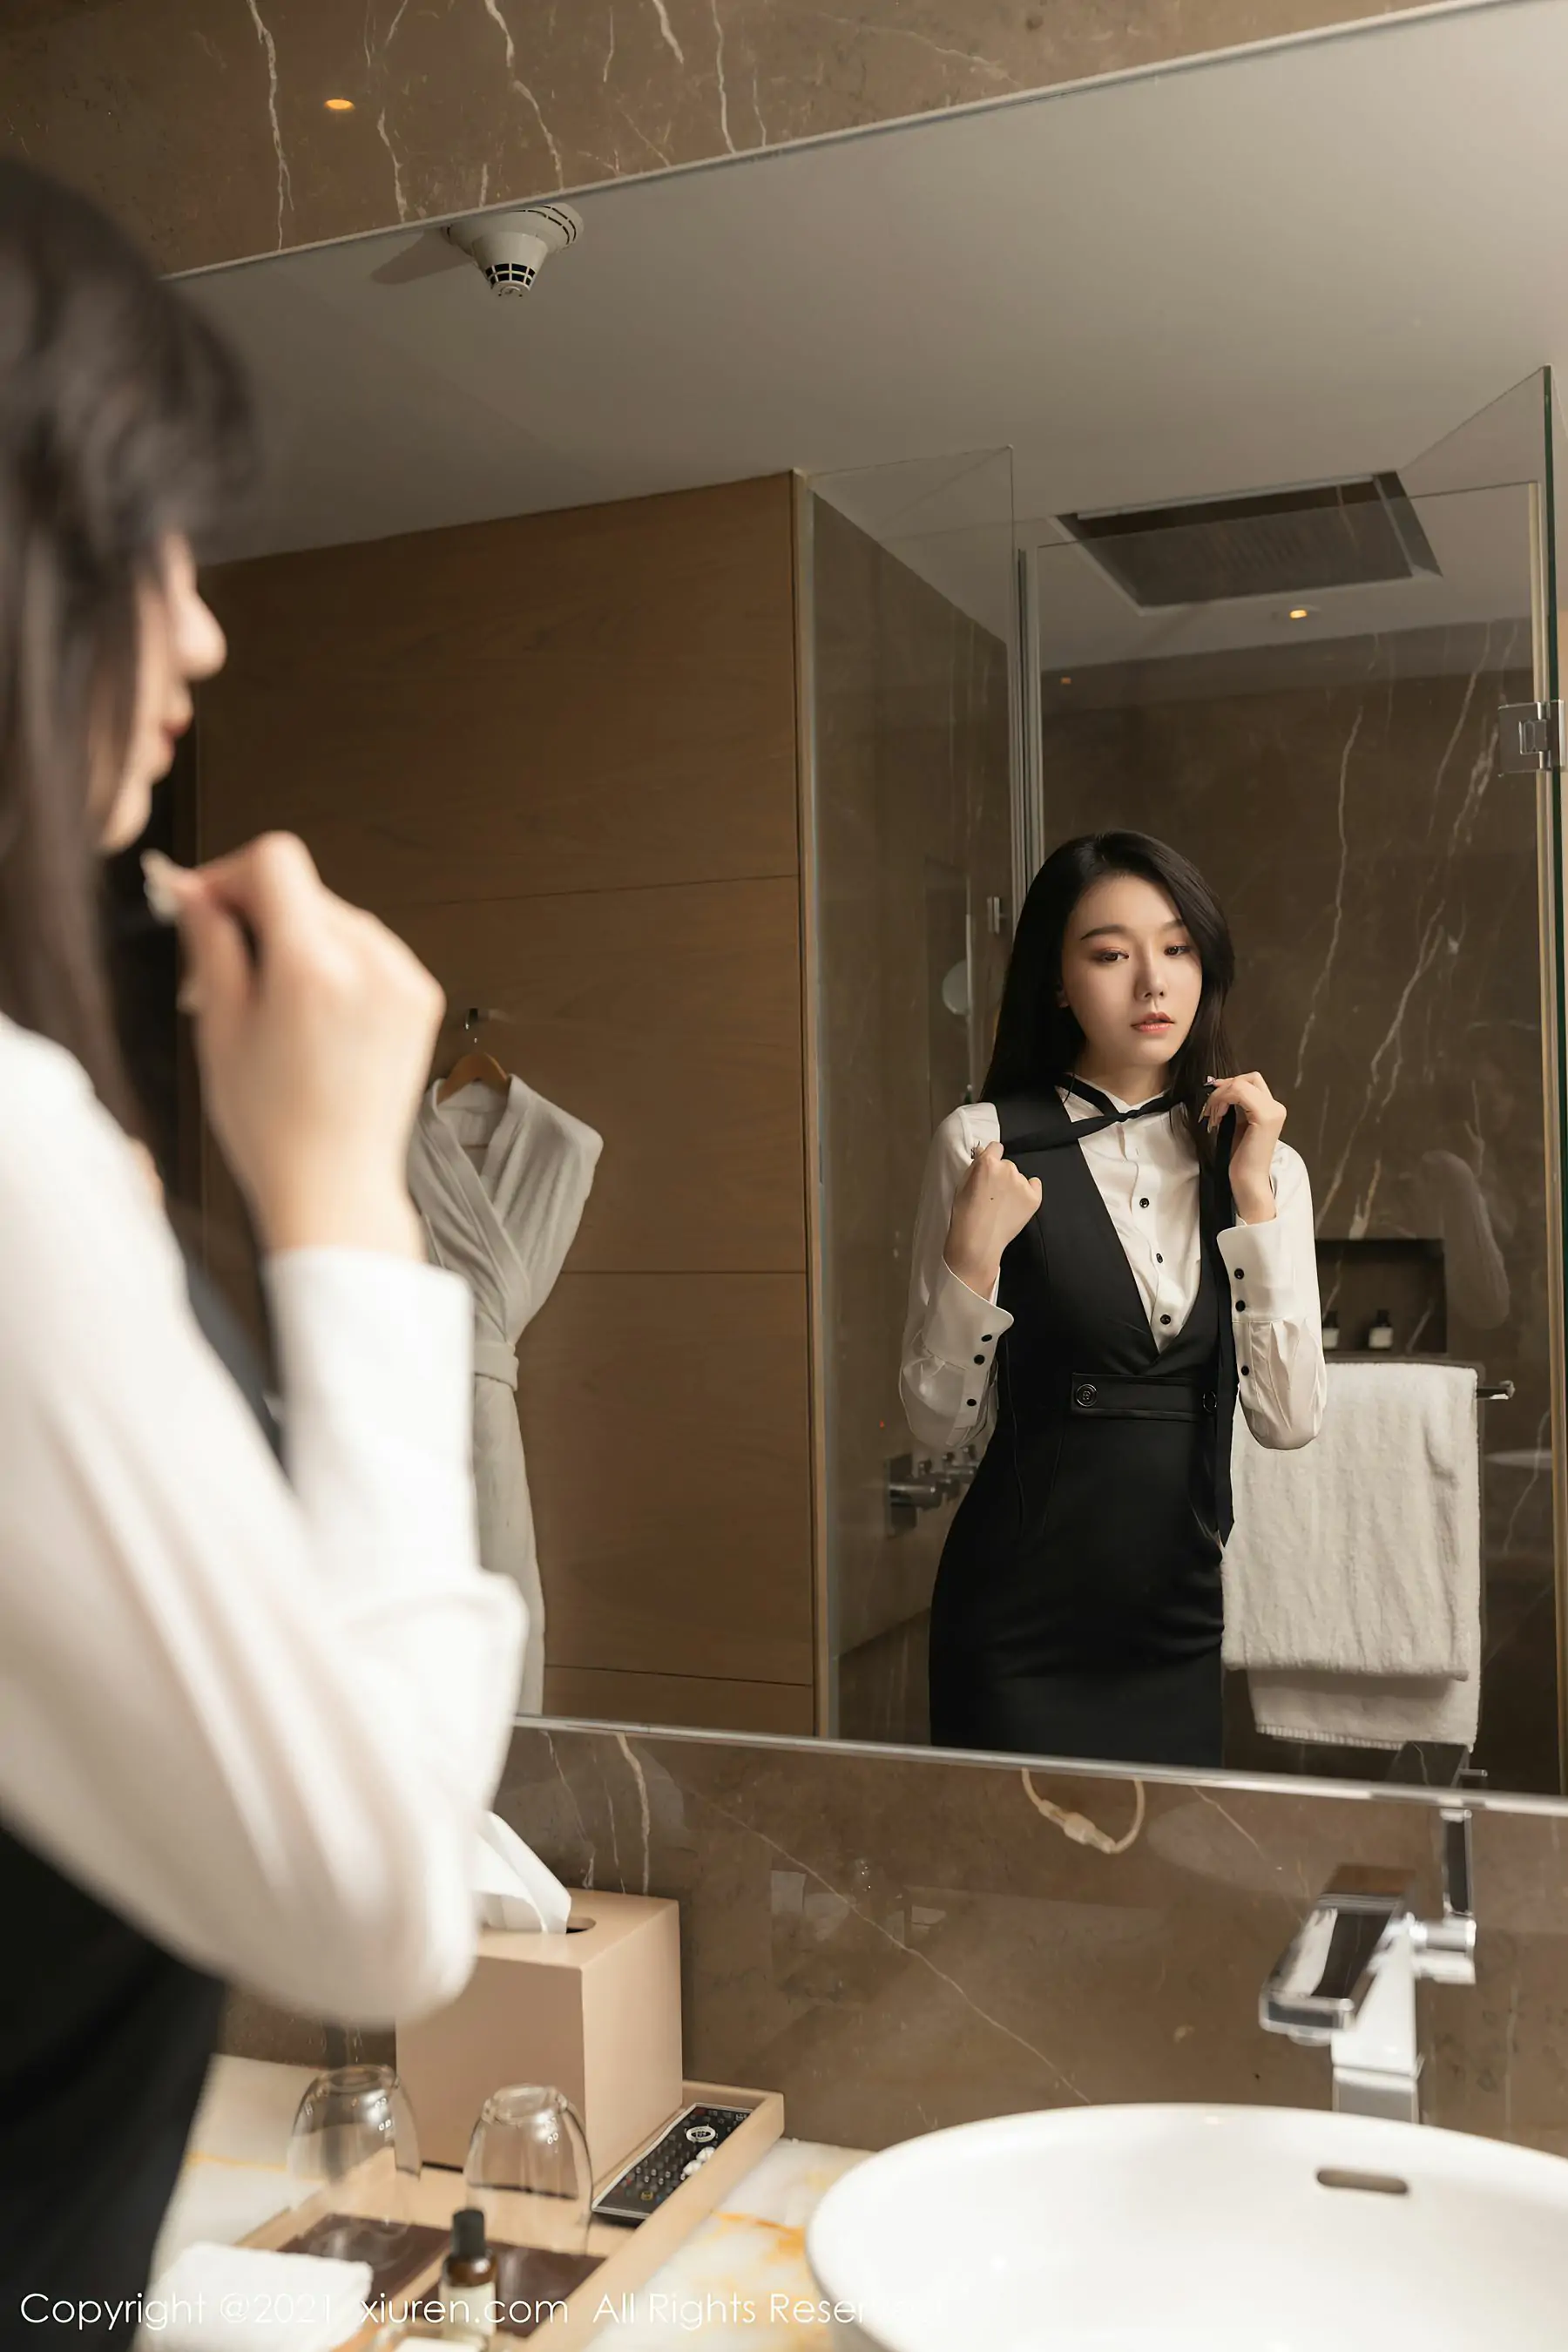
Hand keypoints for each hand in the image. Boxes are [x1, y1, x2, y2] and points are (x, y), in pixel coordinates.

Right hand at [148, 834, 443, 1257]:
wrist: (336, 1185)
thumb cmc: (271, 1125)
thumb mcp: (221, 1029)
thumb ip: (211, 945)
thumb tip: (195, 890)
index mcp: (313, 967)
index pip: (276, 860)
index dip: (230, 875)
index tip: (204, 907)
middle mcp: (371, 963)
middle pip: (305, 889)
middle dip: (257, 914)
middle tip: (219, 970)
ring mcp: (405, 980)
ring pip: (337, 917)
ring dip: (296, 938)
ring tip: (266, 1002)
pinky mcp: (422, 998)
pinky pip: (370, 950)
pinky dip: (336, 963)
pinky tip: (310, 1015)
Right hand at [944, 1141, 1042, 1294]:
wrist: (977, 1241)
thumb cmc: (965, 1215)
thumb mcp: (962, 1184)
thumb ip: (976, 1167)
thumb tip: (984, 1156)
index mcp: (987, 1163)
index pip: (995, 1147)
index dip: (992, 1158)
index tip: (990, 1167)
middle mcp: (1007, 1169)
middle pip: (1007, 1164)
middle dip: (1001, 1175)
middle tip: (993, 1194)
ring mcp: (1022, 1183)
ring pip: (1019, 1177)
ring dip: (1013, 1185)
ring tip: (1002, 1205)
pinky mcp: (1034, 1197)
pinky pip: (1035, 1185)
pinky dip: (1029, 1191)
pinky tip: (1017, 1204)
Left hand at [1203, 1070, 1285, 1222]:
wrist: (1247, 1182)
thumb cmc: (1240, 1160)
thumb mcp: (1236, 1126)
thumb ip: (1233, 1106)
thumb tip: (1216, 1085)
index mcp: (1271, 1109)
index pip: (1251, 1081)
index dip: (1229, 1085)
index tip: (1212, 1101)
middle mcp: (1276, 1108)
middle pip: (1248, 1078)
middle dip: (1223, 1089)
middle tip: (1211, 1109)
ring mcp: (1273, 1111)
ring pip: (1241, 1083)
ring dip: (1220, 1096)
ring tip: (1213, 1117)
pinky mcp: (1265, 1117)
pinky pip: (1238, 1092)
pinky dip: (1222, 1101)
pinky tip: (1217, 1119)